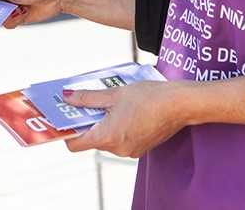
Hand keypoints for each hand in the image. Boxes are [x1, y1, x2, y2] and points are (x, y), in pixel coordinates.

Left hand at [63, 82, 187, 157]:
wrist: (180, 104)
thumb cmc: (149, 97)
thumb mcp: (114, 93)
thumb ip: (88, 98)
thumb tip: (68, 98)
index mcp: (107, 137)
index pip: (75, 144)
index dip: (67, 130)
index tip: (65, 117)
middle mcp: (117, 149)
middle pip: (91, 139)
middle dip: (87, 121)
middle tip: (86, 102)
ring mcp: (130, 150)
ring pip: (106, 138)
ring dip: (103, 122)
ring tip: (110, 103)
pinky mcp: (140, 148)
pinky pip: (120, 139)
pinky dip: (117, 126)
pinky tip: (124, 110)